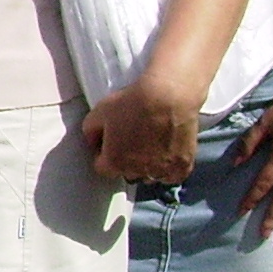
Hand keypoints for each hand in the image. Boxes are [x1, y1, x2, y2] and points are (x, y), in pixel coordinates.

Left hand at [83, 75, 200, 184]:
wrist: (169, 95)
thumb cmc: (133, 102)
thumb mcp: (98, 112)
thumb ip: (90, 133)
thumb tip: (94, 143)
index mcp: (114, 163)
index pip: (102, 167)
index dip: (104, 153)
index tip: (111, 141)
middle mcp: (138, 173)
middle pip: (127, 172)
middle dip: (126, 159)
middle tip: (134, 138)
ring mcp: (162, 172)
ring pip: (150, 175)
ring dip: (148, 165)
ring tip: (152, 142)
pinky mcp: (182, 167)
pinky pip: (172, 175)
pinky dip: (169, 167)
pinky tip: (167, 150)